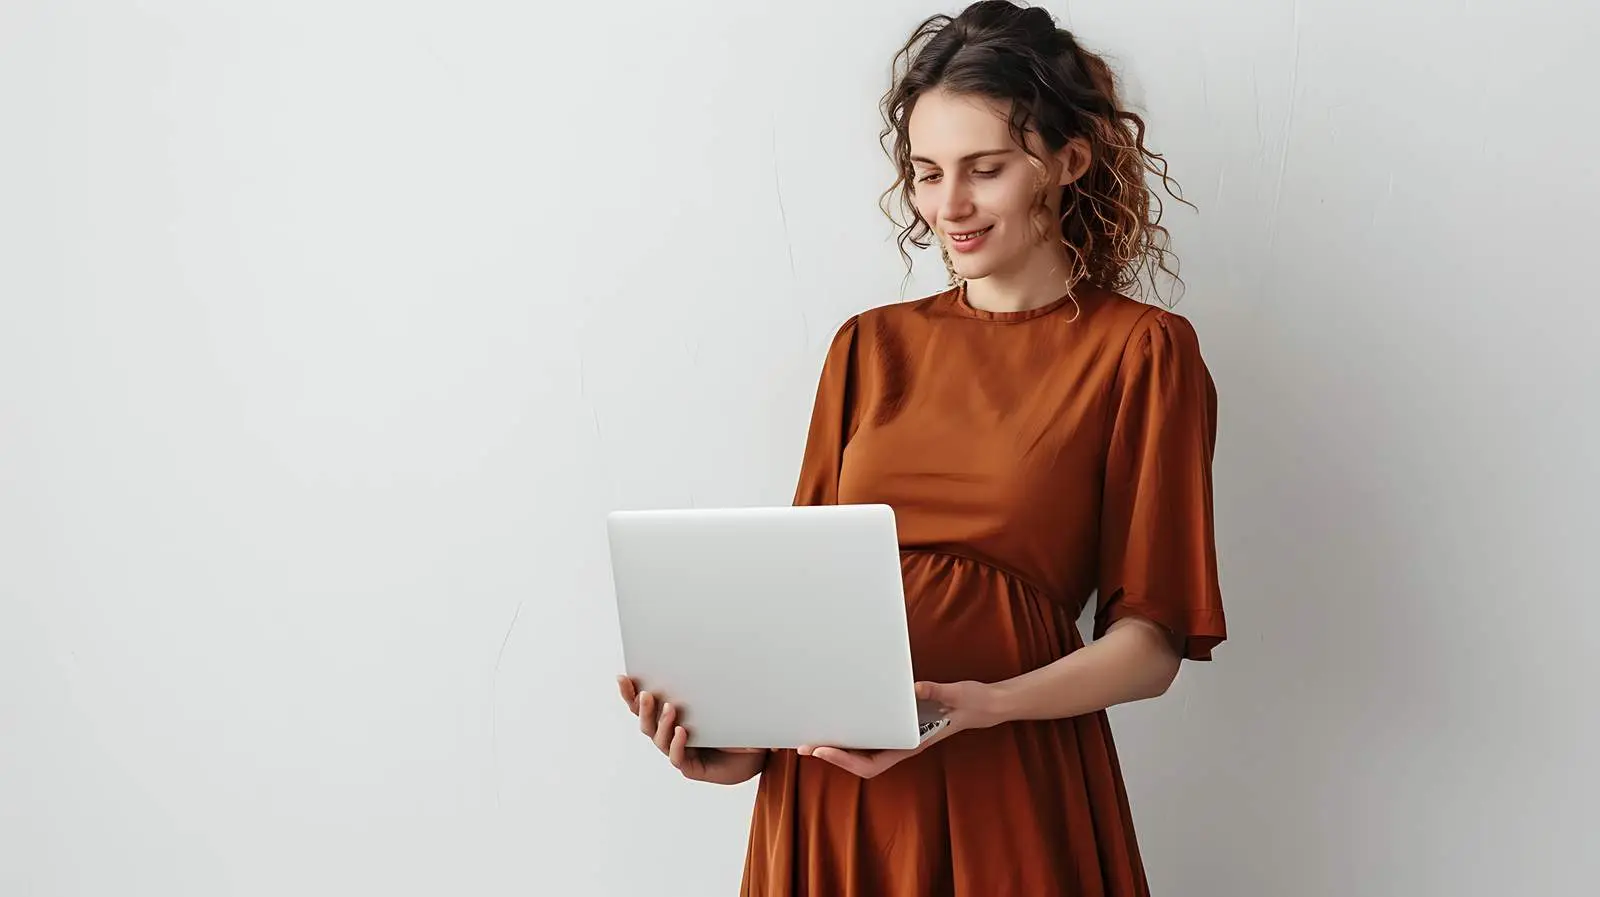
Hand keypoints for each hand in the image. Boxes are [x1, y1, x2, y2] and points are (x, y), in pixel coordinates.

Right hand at [617, 676, 767, 784]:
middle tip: (647, 694)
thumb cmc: (736, 723)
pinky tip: (682, 732)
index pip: (644, 704)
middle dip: (642, 707)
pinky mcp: (691, 767)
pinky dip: (677, 744)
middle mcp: (670, 733)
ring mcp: (679, 751)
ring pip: (659, 739)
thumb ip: (712, 681)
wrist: (754, 753)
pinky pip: (678, 757)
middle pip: (645, 721)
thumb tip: (709, 652)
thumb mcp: (723, 698)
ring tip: (670, 708)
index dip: (630, 693)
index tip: (622, 677)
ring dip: (661, 723)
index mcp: (671, 715)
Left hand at [798, 679, 1005, 778]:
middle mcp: (902, 743)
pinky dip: (853, 730)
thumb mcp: (957, 694)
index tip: (823, 749)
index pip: (871, 763)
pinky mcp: (900, 723)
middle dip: (832, 754)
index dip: (845, 760)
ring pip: (862, 750)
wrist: (986, 705)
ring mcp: (900, 736)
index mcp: (911, 743)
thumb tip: (916, 688)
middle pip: (859, 760)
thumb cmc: (972, 703)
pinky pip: (871, 734)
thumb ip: (937, 691)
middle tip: (803, 744)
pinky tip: (841, 719)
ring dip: (838, 745)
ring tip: (813, 735)